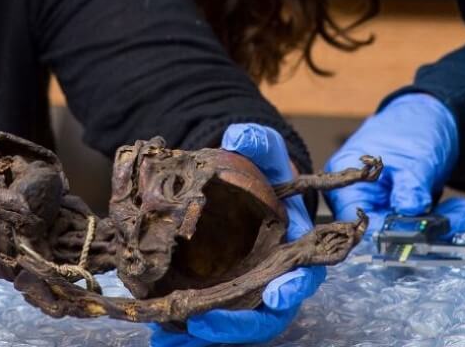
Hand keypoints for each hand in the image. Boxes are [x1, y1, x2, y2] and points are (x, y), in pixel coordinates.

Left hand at [149, 123, 322, 346]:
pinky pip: (207, 317)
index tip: (279, 296)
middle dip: (238, 324)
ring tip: (174, 337)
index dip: (292, 288)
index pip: (301, 273)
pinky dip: (188, 331)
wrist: (239, 183)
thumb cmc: (260, 171)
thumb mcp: (263, 152)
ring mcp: (246, 288)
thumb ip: (258, 144)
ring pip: (234, 323)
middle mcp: (274, 275)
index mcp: (294, 244)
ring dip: (207, 335)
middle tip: (208, 323)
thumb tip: (241, 136)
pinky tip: (162, 336)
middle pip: (265, 313)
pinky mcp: (220, 294)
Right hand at [325, 93, 464, 236]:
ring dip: (438, 227)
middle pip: (383, 234)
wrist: (428, 116)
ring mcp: (380, 206)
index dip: (387, 236)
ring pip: (405, 235)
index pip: (360, 223)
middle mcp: (358, 199)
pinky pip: (418, 227)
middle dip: (423, 232)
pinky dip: (441, 222)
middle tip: (456, 220)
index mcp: (349, 184)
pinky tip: (461, 209)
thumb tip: (409, 212)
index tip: (419, 236)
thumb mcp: (416, 156)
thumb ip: (411, 186)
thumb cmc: (412, 126)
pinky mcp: (399, 211)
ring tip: (464, 210)